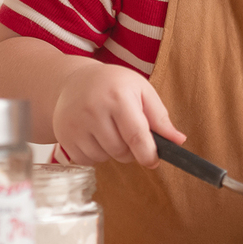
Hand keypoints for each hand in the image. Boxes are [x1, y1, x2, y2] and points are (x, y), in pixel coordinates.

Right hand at [52, 62, 184, 166]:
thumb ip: (160, 117)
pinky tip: (93, 136)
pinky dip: (95, 155)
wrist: (72, 82)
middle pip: (121, 151)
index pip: (136, 136)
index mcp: (117, 97)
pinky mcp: (64, 136)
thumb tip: (179, 141)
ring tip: (109, 130)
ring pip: (104, 158)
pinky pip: (87, 161)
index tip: (153, 160)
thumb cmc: (113, 85)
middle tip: (127, 134)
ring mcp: (75, 124)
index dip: (148, 154)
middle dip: (130, 150)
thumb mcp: (141, 91)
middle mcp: (94, 110)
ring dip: (112, 152)